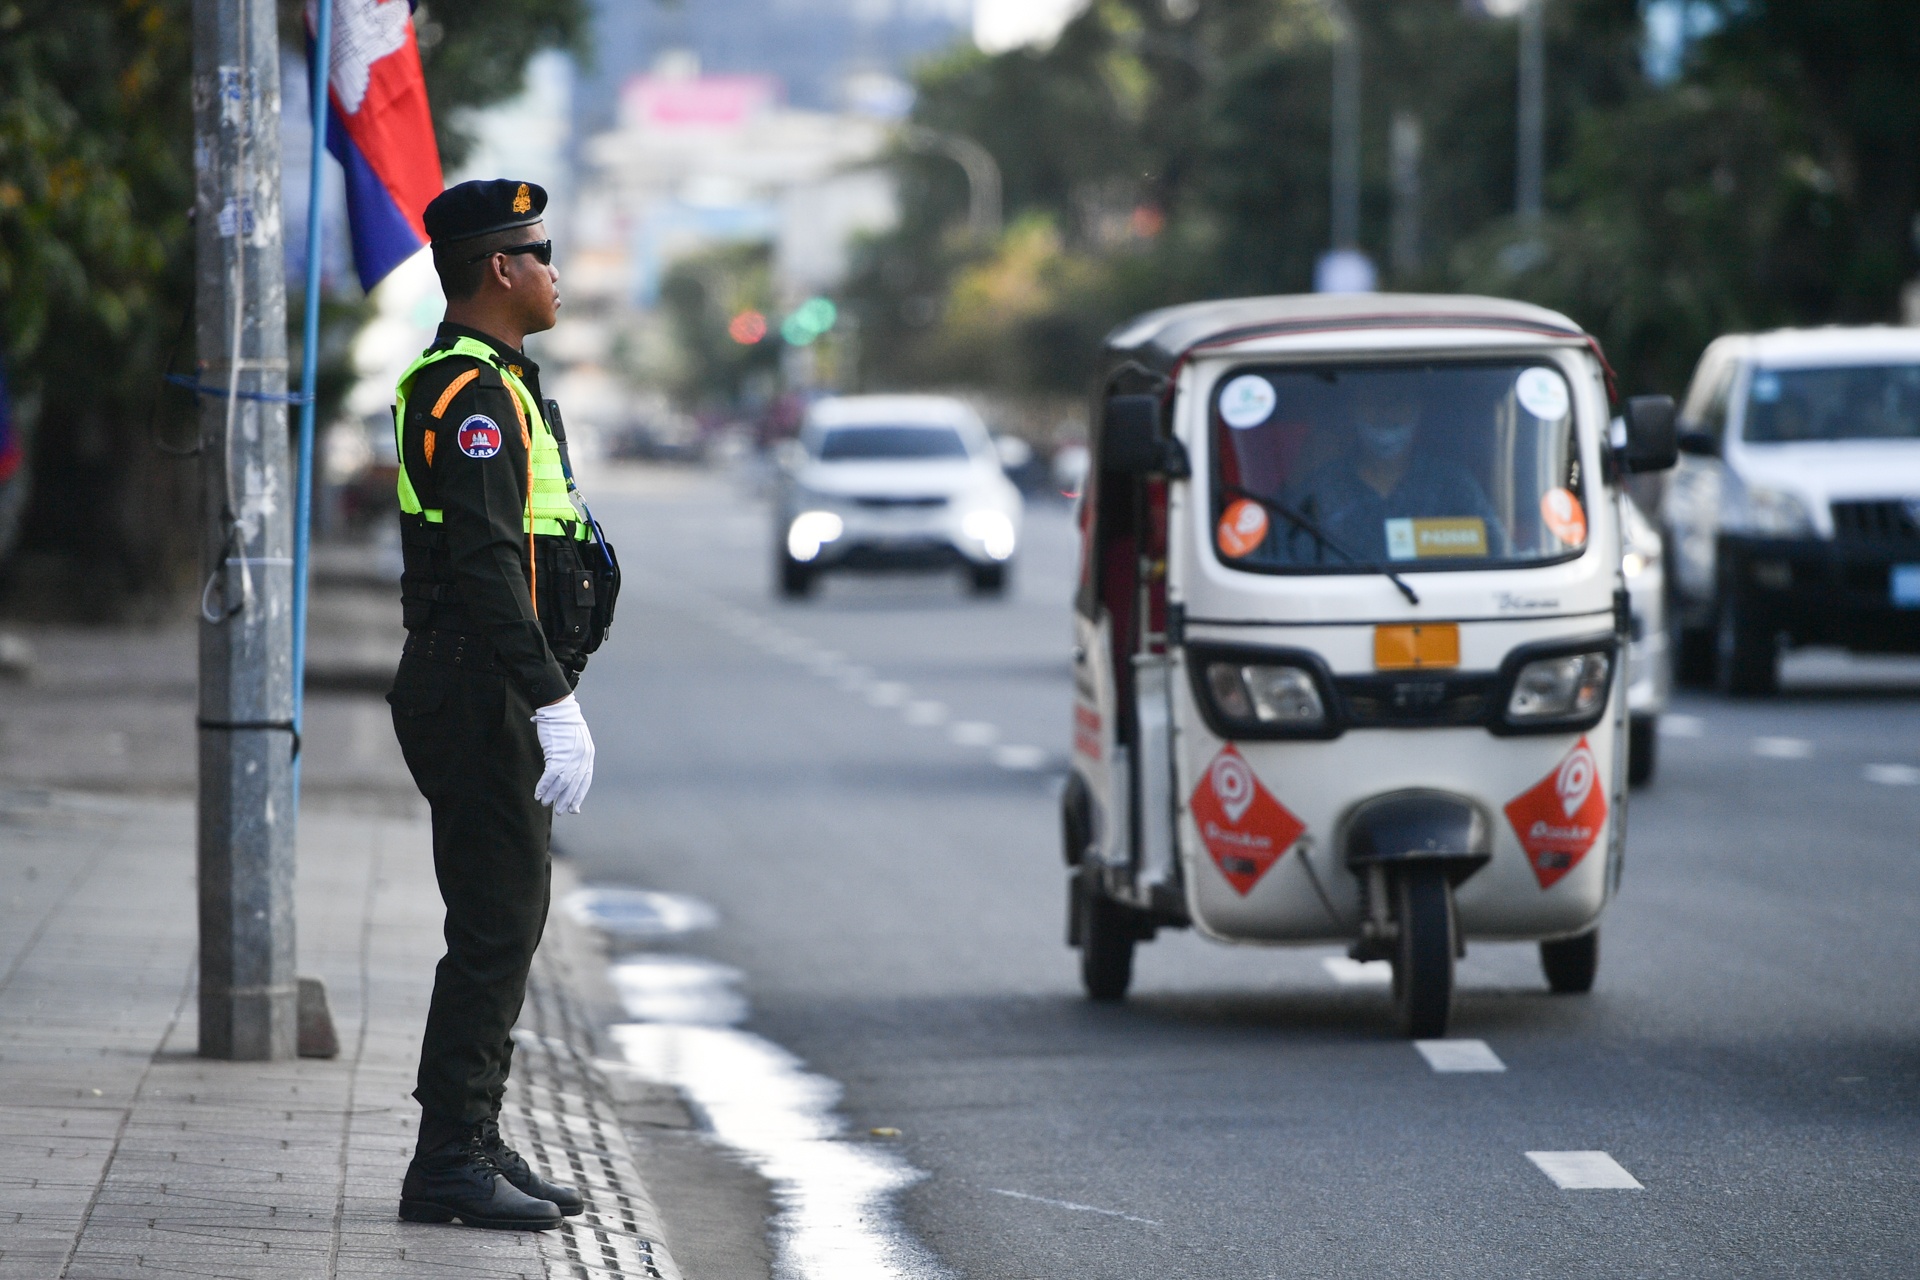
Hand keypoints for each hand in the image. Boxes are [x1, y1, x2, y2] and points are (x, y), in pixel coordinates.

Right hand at [531, 694, 594, 812]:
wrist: (559, 709)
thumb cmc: (564, 726)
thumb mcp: (576, 742)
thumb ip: (575, 758)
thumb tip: (569, 773)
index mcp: (588, 755)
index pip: (585, 780)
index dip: (579, 795)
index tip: (574, 808)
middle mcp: (582, 757)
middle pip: (574, 784)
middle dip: (566, 799)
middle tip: (560, 811)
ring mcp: (570, 755)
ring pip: (562, 781)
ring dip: (552, 794)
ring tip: (545, 803)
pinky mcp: (557, 752)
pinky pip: (551, 774)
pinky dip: (544, 785)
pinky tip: (538, 793)